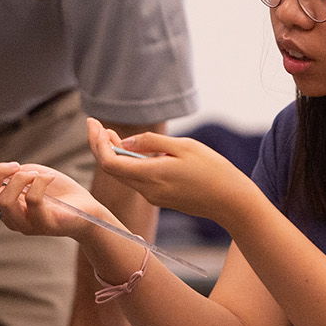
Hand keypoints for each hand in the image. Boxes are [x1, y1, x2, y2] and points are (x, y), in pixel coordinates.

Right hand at [0, 153, 110, 238]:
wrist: (86, 206)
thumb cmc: (56, 190)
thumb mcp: (26, 174)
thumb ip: (3, 173)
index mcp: (3, 205)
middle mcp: (10, 218)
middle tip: (17, 164)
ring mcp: (25, 225)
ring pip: (5, 201)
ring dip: (20, 179)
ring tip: (36, 174)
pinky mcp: (44, 225)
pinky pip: (32, 201)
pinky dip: (39, 182)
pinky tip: (48, 177)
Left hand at [86, 118, 248, 222]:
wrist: (231, 201)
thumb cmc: (212, 170)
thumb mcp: (182, 147)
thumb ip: (151, 143)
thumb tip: (125, 142)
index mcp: (151, 176)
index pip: (109, 163)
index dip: (97, 143)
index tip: (94, 124)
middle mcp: (148, 190)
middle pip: (113, 170)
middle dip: (102, 147)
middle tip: (99, 126)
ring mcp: (154, 197)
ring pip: (124, 175)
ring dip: (115, 156)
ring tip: (113, 135)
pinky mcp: (161, 198)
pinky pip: (138, 180)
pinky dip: (130, 165)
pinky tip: (135, 152)